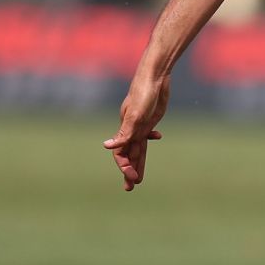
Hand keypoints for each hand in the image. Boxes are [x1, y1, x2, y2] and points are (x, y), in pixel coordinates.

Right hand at [104, 73, 169, 190]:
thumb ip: (124, 131)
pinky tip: (157, 137)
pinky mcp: (150, 117)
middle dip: (130, 170)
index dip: (126, 166)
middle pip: (129, 154)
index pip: (122, 153)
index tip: (133, 178)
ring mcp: (140, 123)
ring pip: (138, 146)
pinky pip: (147, 132)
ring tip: (139, 176)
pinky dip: (150, 137)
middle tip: (131, 187)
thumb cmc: (144, 93)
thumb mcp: (136, 114)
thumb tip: (107, 147)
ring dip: (139, 161)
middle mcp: (131, 128)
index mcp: (126, 129)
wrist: (156, 76)